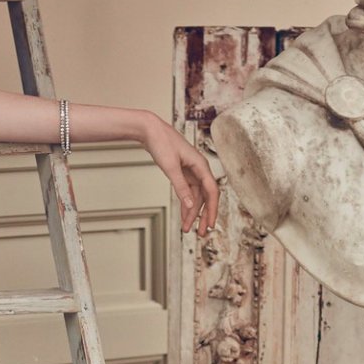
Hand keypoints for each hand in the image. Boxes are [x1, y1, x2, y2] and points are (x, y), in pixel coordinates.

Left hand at [139, 115, 219, 234]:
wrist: (151, 130)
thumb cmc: (162, 144)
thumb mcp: (170, 168)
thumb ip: (181, 188)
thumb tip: (191, 206)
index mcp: (201, 166)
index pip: (212, 192)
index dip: (212, 210)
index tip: (209, 225)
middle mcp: (200, 169)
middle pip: (206, 197)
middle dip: (204, 216)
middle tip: (200, 233)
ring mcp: (192, 171)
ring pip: (196, 197)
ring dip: (192, 213)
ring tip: (187, 229)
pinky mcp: (183, 173)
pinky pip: (188, 192)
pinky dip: (186, 205)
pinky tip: (184, 216)